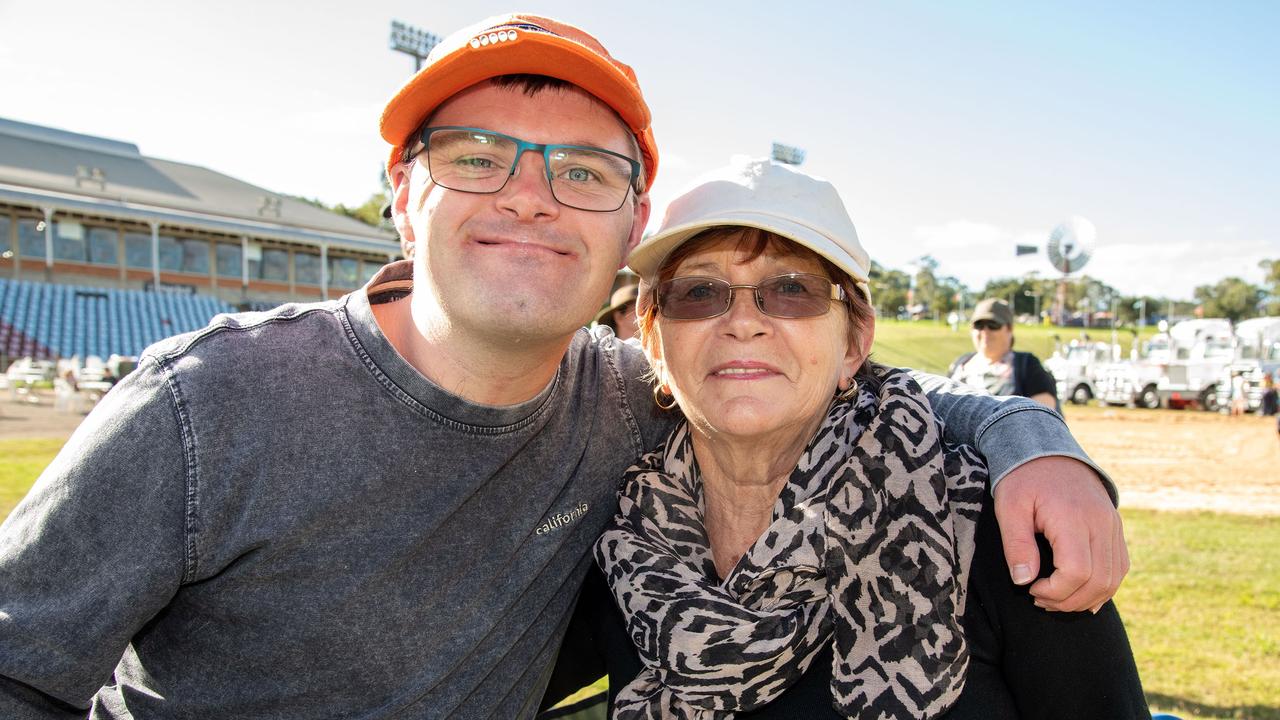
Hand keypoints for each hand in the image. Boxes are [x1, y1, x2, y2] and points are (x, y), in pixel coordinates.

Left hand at [993, 456, 1128, 611]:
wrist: (1047, 450)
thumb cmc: (1023, 478)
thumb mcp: (1009, 506)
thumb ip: (1016, 544)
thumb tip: (1024, 581)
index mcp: (1073, 517)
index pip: (1077, 572)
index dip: (1055, 592)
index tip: (1030, 588)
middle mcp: (1101, 523)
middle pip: (1099, 581)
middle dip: (1068, 601)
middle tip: (1040, 599)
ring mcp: (1113, 526)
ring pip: (1113, 579)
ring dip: (1086, 599)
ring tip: (1055, 598)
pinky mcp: (1116, 528)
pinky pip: (1120, 567)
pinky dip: (1103, 587)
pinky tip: (1080, 594)